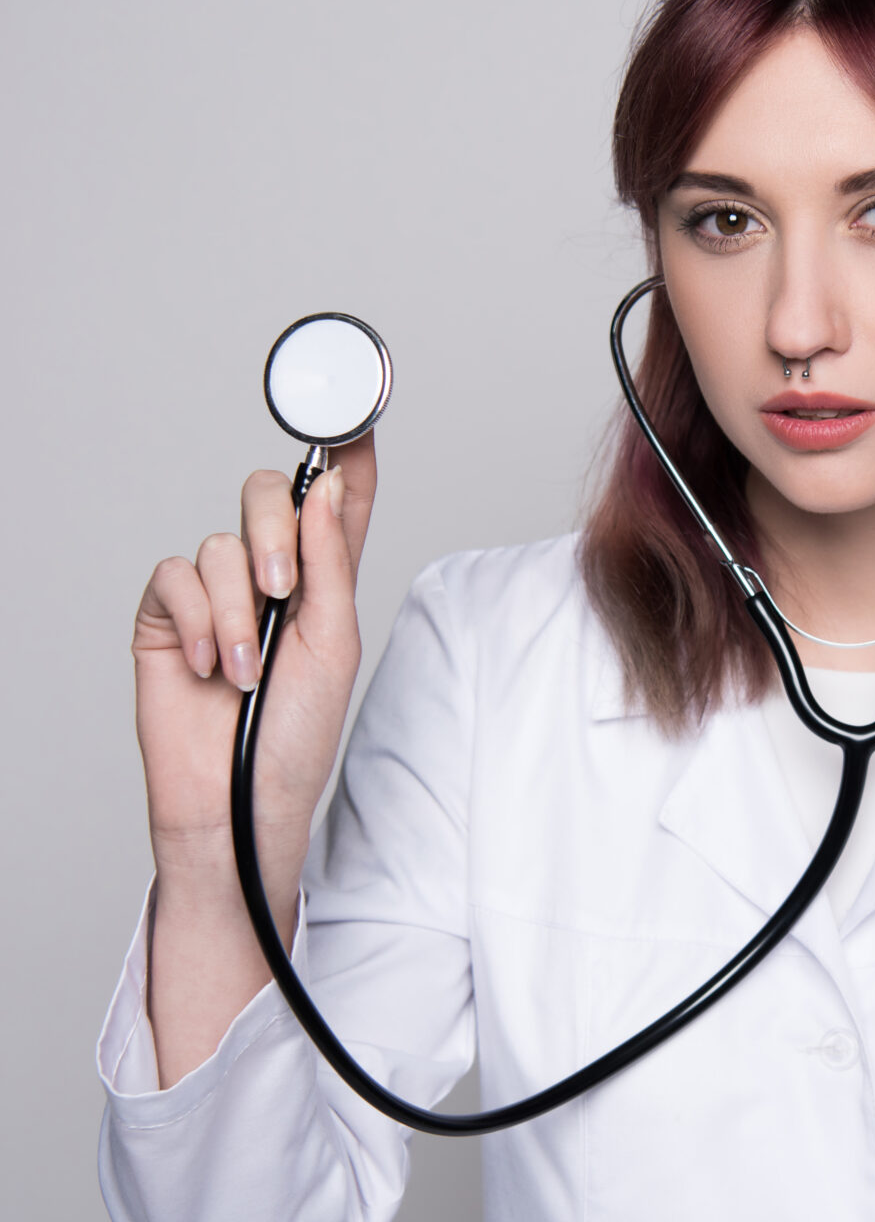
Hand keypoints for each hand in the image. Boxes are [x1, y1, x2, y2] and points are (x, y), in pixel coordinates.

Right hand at [133, 436, 375, 895]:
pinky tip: (211, 666)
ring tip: (248, 670)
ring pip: (220, 545)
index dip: (346, 459)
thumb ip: (331, 559)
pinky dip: (199, 620)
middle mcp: (268, 575)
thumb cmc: (295, 735)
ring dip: (238, 612)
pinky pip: (175, 575)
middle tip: (283, 590)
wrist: (239, 797)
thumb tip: (328, 483)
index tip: (358, 424)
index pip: (336, 503)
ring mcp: (214, 594)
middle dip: (275, 533)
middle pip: (268, 496)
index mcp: (322, 580)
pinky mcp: (168, 615)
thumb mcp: (334, 642)